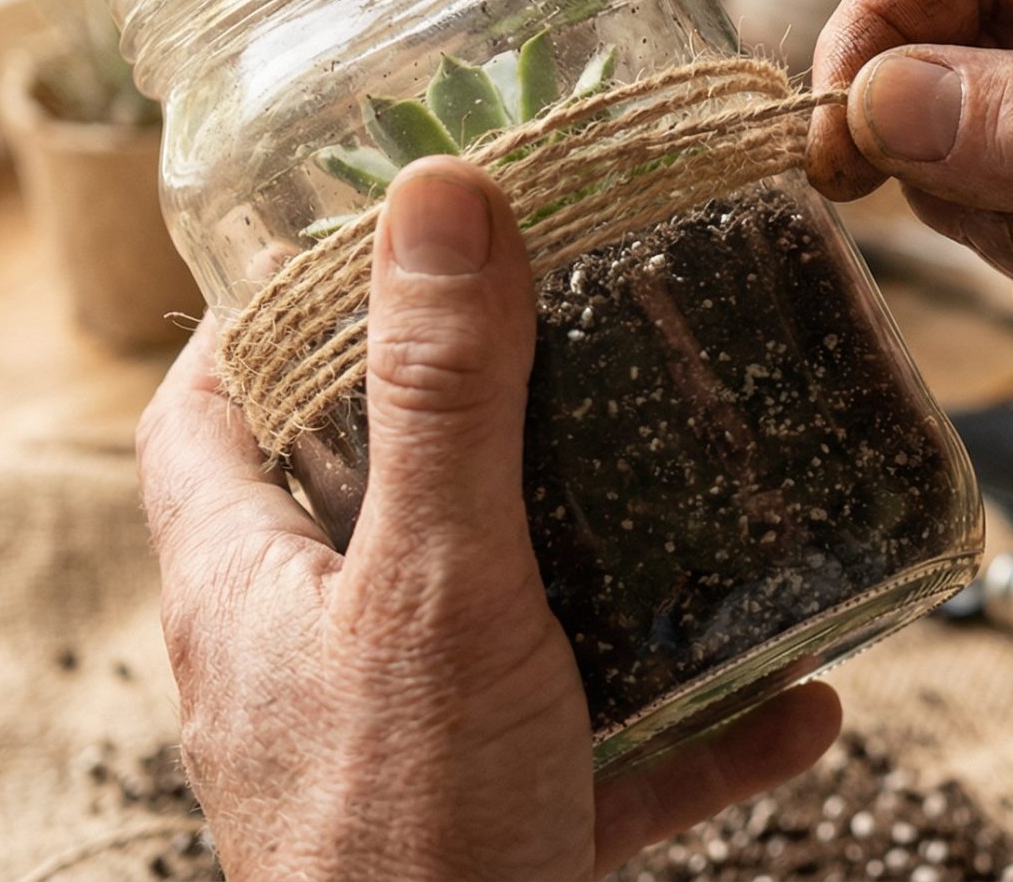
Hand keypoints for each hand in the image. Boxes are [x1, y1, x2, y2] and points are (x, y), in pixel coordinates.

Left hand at [137, 161, 840, 881]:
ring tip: (700, 485)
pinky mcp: (495, 830)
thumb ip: (444, 398)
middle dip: (470, 416)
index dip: (272, 309)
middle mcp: (308, 659)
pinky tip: (802, 695)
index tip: (378, 234)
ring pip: (499, 621)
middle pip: (365, 496)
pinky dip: (693, 723)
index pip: (210, 405)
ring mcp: (402, 749)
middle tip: (578, 331)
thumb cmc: (406, 832)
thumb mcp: (434, 586)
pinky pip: (603, 752)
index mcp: (248, 581)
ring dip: (602, 563)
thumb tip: (435, 194)